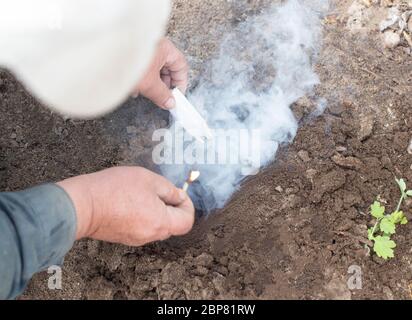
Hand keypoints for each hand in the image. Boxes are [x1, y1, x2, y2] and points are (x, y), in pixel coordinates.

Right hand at [57, 167, 194, 245]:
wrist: (82, 205)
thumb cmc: (114, 189)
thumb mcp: (148, 179)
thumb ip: (168, 189)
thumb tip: (179, 196)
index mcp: (161, 223)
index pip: (187, 221)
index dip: (187, 205)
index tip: (178, 193)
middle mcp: (151, 235)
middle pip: (172, 224)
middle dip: (171, 207)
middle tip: (159, 189)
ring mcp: (136, 238)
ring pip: (156, 225)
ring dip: (155, 210)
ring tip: (141, 192)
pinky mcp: (123, 237)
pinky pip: (141, 226)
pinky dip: (142, 215)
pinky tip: (129, 200)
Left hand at [135, 38, 188, 109]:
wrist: (101, 58)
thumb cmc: (128, 63)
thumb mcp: (150, 84)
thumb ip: (162, 95)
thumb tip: (170, 103)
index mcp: (165, 48)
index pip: (181, 66)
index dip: (180, 82)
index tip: (176, 96)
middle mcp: (155, 45)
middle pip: (167, 67)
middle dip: (165, 84)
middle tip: (163, 97)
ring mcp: (142, 48)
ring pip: (153, 67)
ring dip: (152, 83)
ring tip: (146, 93)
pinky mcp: (130, 54)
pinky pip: (141, 66)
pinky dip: (141, 78)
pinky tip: (133, 88)